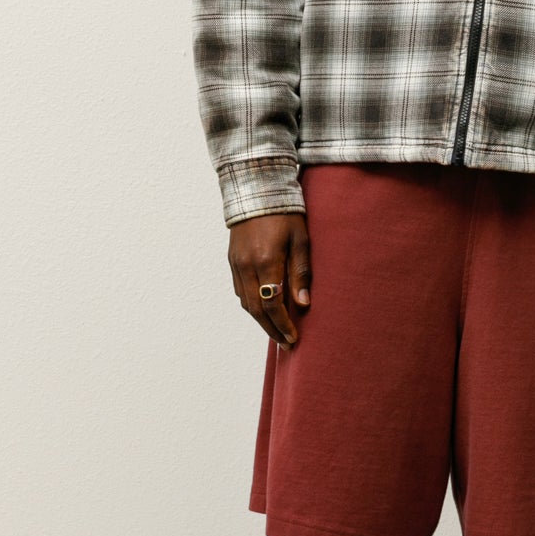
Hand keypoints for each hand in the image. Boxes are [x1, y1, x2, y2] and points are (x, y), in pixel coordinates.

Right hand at [227, 211, 310, 348]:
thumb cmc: (285, 214)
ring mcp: (236, 264)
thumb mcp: (301, 240)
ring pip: (246, 303)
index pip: (272, 304)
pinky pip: (240, 291)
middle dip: (272, 330)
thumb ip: (301, 272)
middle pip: (256, 310)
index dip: (283, 325)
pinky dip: (252, 305)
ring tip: (277, 331)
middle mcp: (247, 266)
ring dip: (261, 320)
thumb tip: (302, 303)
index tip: (293, 338)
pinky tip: (264, 310)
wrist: (256, 191)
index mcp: (266, 261)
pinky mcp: (232, 261)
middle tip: (286, 344)